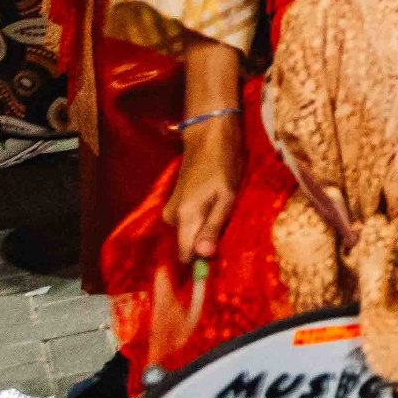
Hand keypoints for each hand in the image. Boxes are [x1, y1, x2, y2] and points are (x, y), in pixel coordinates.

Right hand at [169, 115, 244, 261]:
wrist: (207, 137)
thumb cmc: (223, 165)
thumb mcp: (226, 197)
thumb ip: (213, 226)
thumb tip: (203, 255)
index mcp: (184, 217)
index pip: (185, 255)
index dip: (201, 261)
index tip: (219, 257)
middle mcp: (171, 217)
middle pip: (187, 245)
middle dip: (205, 244)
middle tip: (227, 229)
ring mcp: (170, 209)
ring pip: (188, 233)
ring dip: (204, 230)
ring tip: (223, 213)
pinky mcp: (174, 203)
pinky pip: (187, 223)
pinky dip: (200, 220)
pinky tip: (213, 207)